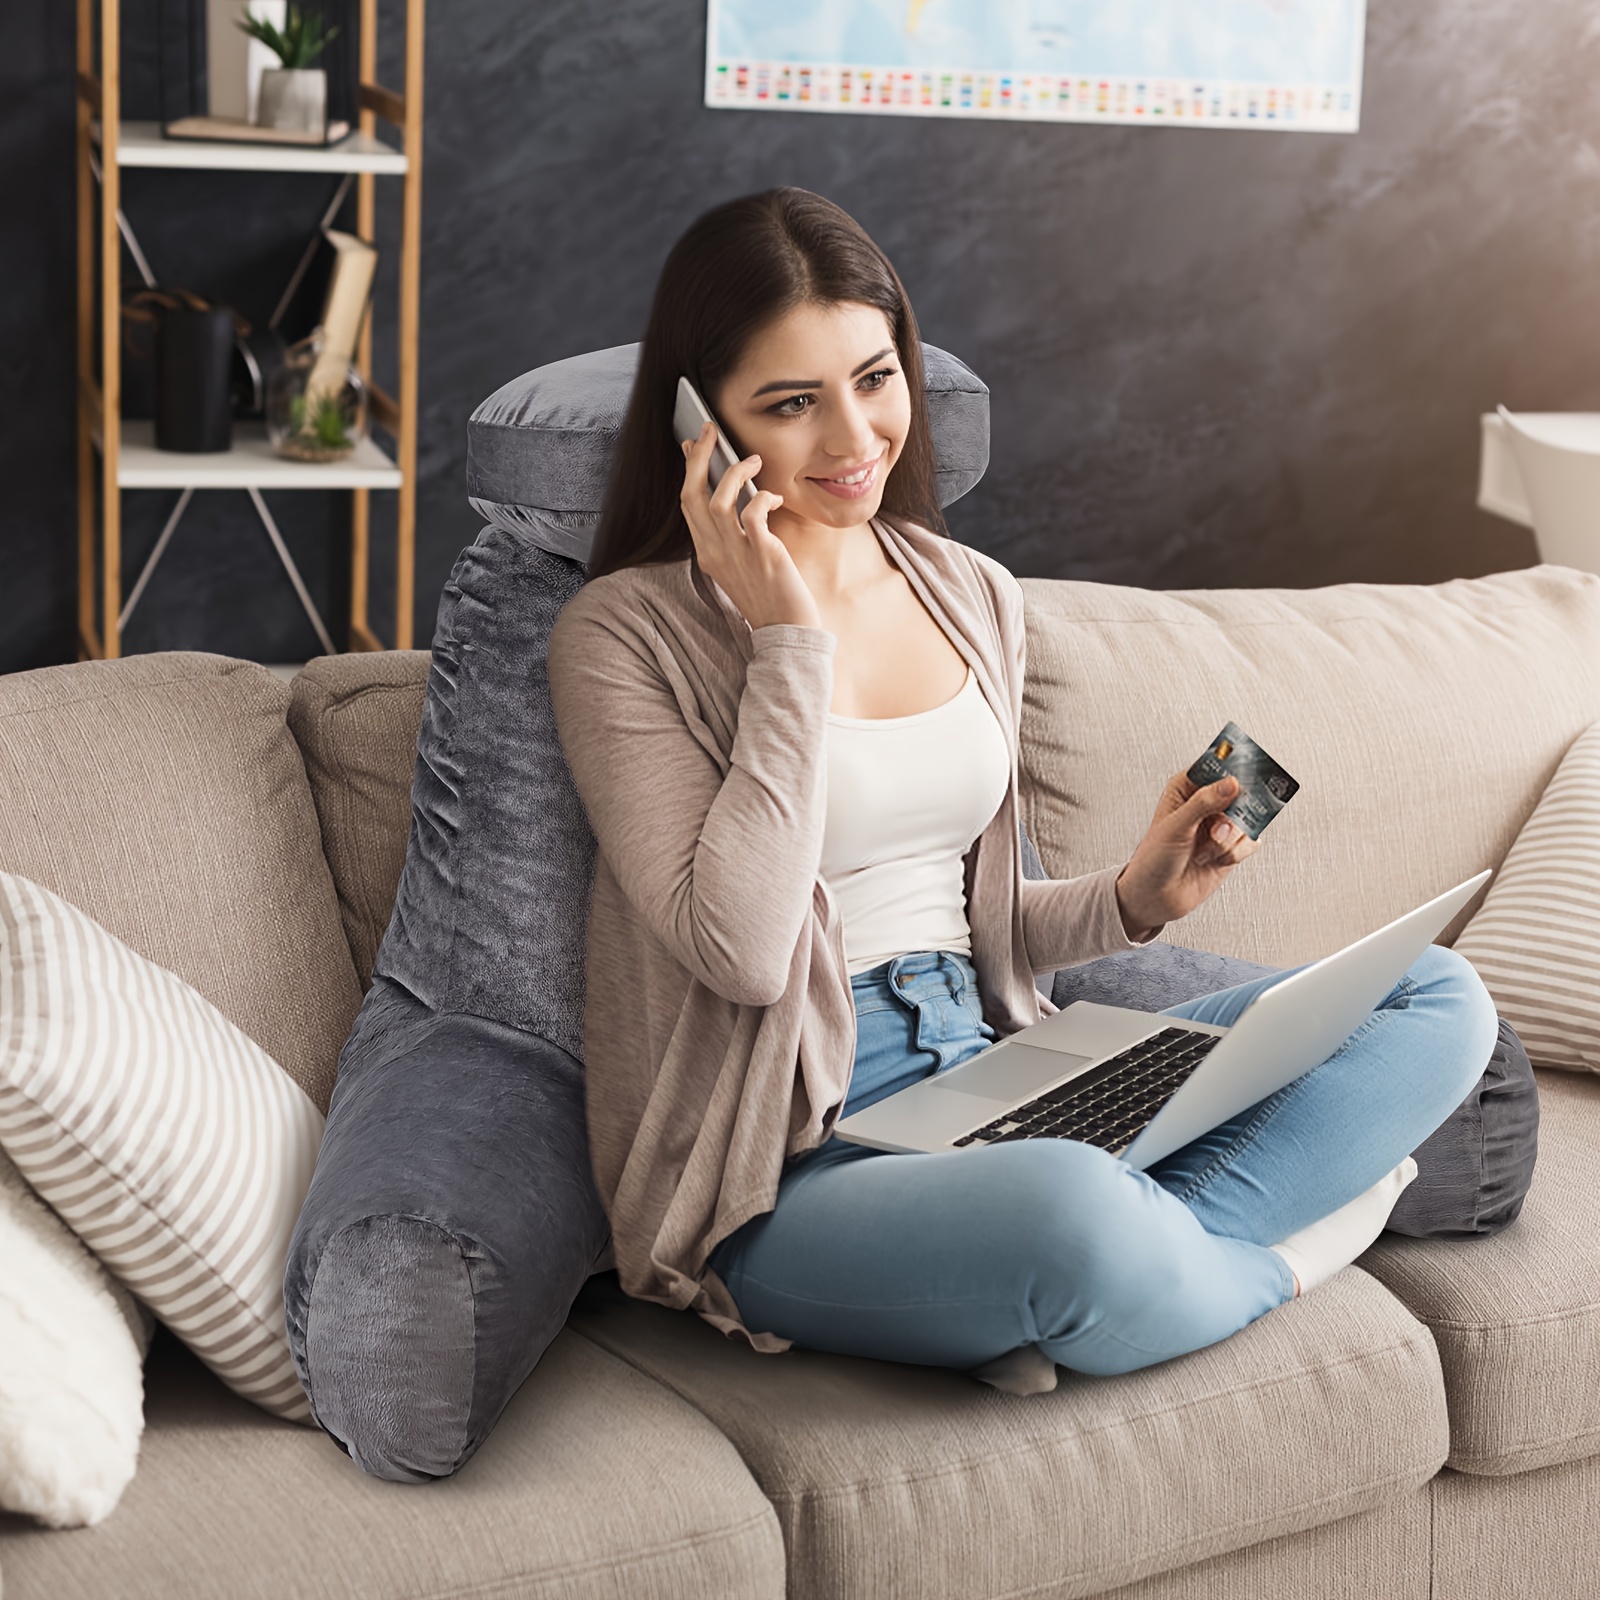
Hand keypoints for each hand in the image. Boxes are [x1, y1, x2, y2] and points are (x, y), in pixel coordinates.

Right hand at [679, 422, 820, 631]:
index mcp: (707, 553)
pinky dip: (763, 497)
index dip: (689, 471)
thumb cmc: (770, 596)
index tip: (693, 445)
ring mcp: (736, 554)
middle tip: (710, 430)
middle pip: (692, 495)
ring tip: (752, 459)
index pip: (687, 505)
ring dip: (733, 472)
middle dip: (699, 457)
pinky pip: (753, 514)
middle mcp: (715, 552)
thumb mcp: (741, 565)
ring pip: (718, 500)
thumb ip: (734, 536)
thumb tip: (740, 499)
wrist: (787, 630)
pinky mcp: (762, 555)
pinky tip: (775, 498)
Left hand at [1114, 773, 1260, 939]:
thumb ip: (1204, 802)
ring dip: (1229, 837)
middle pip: (1240, 791)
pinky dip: (1236, 852)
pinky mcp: (1231, 847)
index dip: (1231, 768)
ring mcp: (1221, 825)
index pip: (1215, 766)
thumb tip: (1231, 783)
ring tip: (1208, 848)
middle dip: (1236, 810)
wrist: (1156, 897)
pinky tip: (1216, 859)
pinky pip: (1251, 842)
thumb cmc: (1154, 858)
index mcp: (1187, 788)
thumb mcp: (1175, 826)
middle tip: (1223, 822)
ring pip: (1247, 819)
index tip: (1241, 777)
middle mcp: (1206, 803)